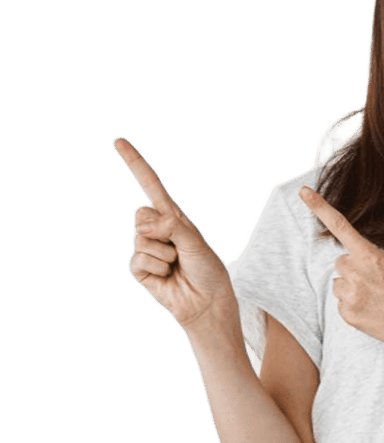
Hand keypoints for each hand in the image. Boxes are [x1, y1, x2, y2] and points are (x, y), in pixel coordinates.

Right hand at [112, 136, 235, 329]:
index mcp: (172, 215)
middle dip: (162, 230)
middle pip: (141, 213)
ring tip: (177, 264)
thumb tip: (146, 226)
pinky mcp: (140, 269)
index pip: (149, 183)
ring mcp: (146, 248)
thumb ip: (172, 226)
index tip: (117, 141)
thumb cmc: (207, 269)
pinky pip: (139, 260)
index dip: (134, 162)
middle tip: (179, 249)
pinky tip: (166, 275)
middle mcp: (156, 228)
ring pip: (141, 239)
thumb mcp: (195, 241)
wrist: (207, 301)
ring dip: (165, 254)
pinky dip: (157, 267)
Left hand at [299, 186, 383, 358]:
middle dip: (354, 269)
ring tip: (379, 300)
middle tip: (377, 283)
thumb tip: (354, 273)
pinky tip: (375, 313)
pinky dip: (355, 308)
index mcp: (370, 255)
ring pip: (340, 286)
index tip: (304, 192)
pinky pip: (343, 305)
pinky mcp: (348, 316)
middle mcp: (356, 273)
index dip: (319, 208)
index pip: (339, 226)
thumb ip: (371, 264)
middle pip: (341, 263)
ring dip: (353, 289)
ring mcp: (350, 295)